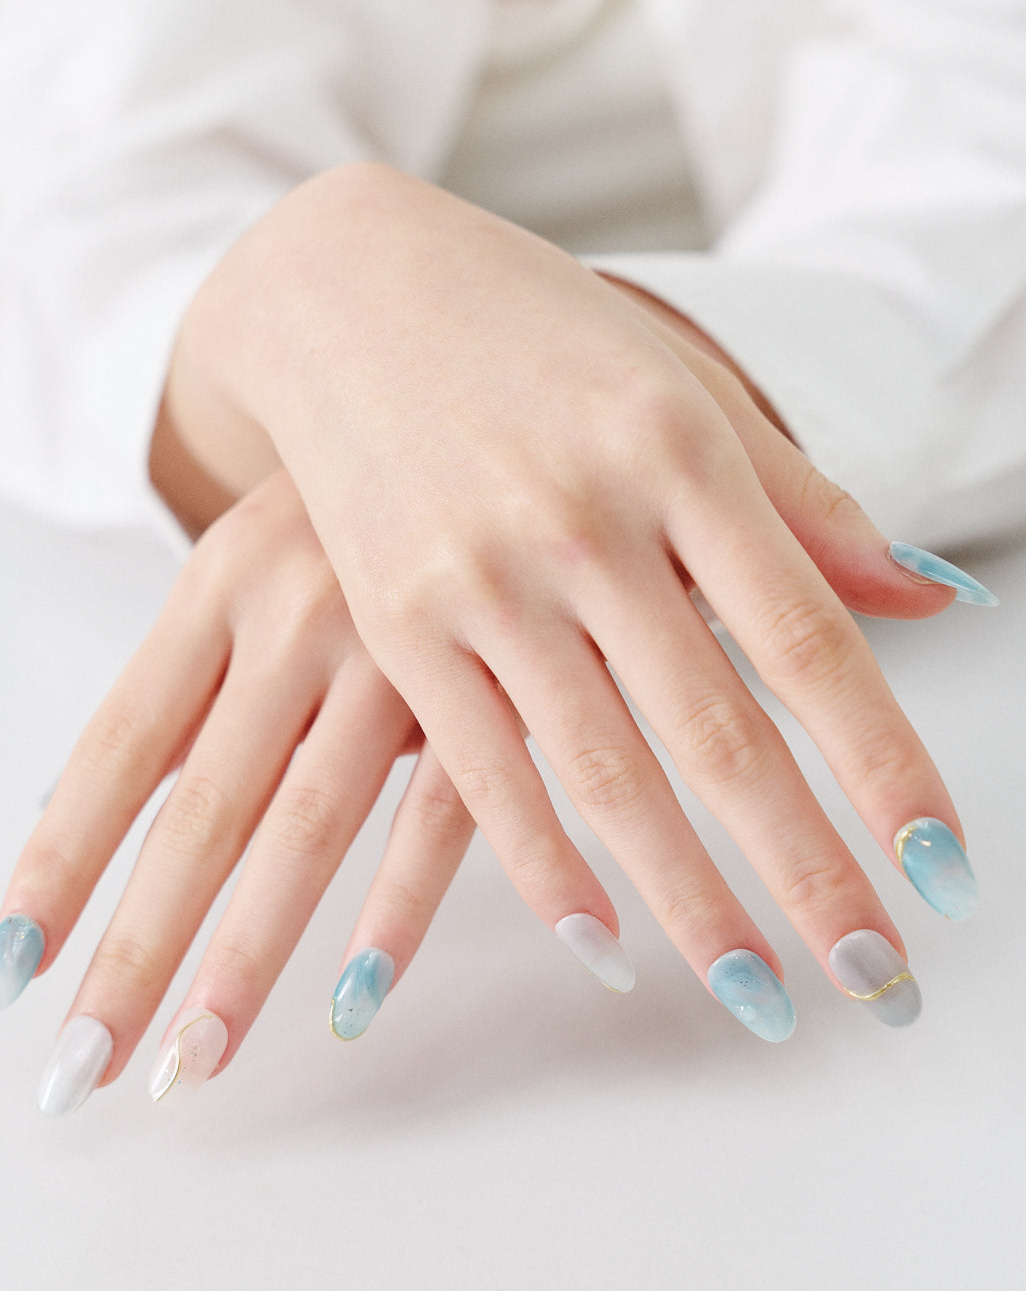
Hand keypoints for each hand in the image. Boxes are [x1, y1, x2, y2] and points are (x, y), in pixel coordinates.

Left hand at [0, 472, 474, 1109]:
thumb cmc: (361, 502)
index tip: (7, 973)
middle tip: (87, 1069)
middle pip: (202, 815)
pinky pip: (445, 814)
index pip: (119, 751)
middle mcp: (297, 619)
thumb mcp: (256, 561)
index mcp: (223, 584)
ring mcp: (401, 654)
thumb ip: (183, 684)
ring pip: (309, 828)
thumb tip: (72, 795)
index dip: (59, 867)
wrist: (500, 386)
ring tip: (197, 1062)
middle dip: (139, 951)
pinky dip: (400, 909)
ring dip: (250, 958)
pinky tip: (354, 998)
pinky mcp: (500, 687)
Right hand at [160, 164, 971, 1037]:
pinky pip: (484, 773)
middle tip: (873, 980)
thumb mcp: (682, 391)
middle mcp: (588, 523)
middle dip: (807, 872)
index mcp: (683, 455)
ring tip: (757, 998)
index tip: (942, 874)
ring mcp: (485, 580)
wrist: (348, 293)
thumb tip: (928, 597)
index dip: (887, 769)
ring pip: (605, 777)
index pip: (810, 645)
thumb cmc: (538, 341)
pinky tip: (603, 945)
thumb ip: (804, 504)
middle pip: (719, 735)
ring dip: (690, 904)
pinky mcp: (402, 626)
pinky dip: (545, 867)